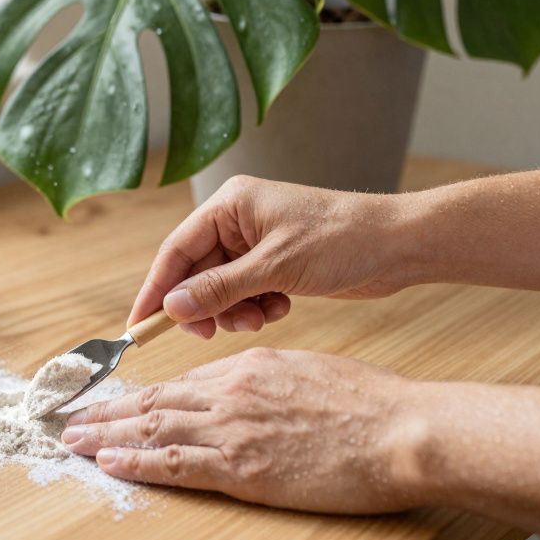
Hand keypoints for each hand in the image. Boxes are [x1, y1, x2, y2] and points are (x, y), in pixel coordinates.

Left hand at [62, 348, 425, 512]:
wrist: (404, 430)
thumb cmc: (372, 404)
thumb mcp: (309, 371)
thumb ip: (267, 381)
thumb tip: (242, 391)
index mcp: (249, 367)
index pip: (182, 382)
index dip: (144, 395)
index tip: (118, 402)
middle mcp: (231, 392)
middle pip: (155, 401)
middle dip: (108, 410)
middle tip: (71, 418)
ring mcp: (233, 429)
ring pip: (153, 428)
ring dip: (107, 434)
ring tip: (73, 439)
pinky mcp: (242, 468)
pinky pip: (174, 463)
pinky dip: (135, 462)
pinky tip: (108, 461)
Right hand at [131, 175, 412, 338]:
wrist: (399, 245)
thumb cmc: (341, 240)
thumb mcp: (275, 267)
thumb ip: (220, 289)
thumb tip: (172, 308)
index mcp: (230, 206)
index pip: (176, 251)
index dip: (156, 290)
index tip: (139, 325)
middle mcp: (237, 221)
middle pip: (196, 273)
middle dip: (204, 306)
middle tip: (209, 334)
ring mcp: (256, 243)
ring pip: (220, 288)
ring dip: (233, 311)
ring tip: (260, 319)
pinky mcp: (275, 264)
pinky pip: (245, 293)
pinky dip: (255, 308)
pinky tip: (280, 308)